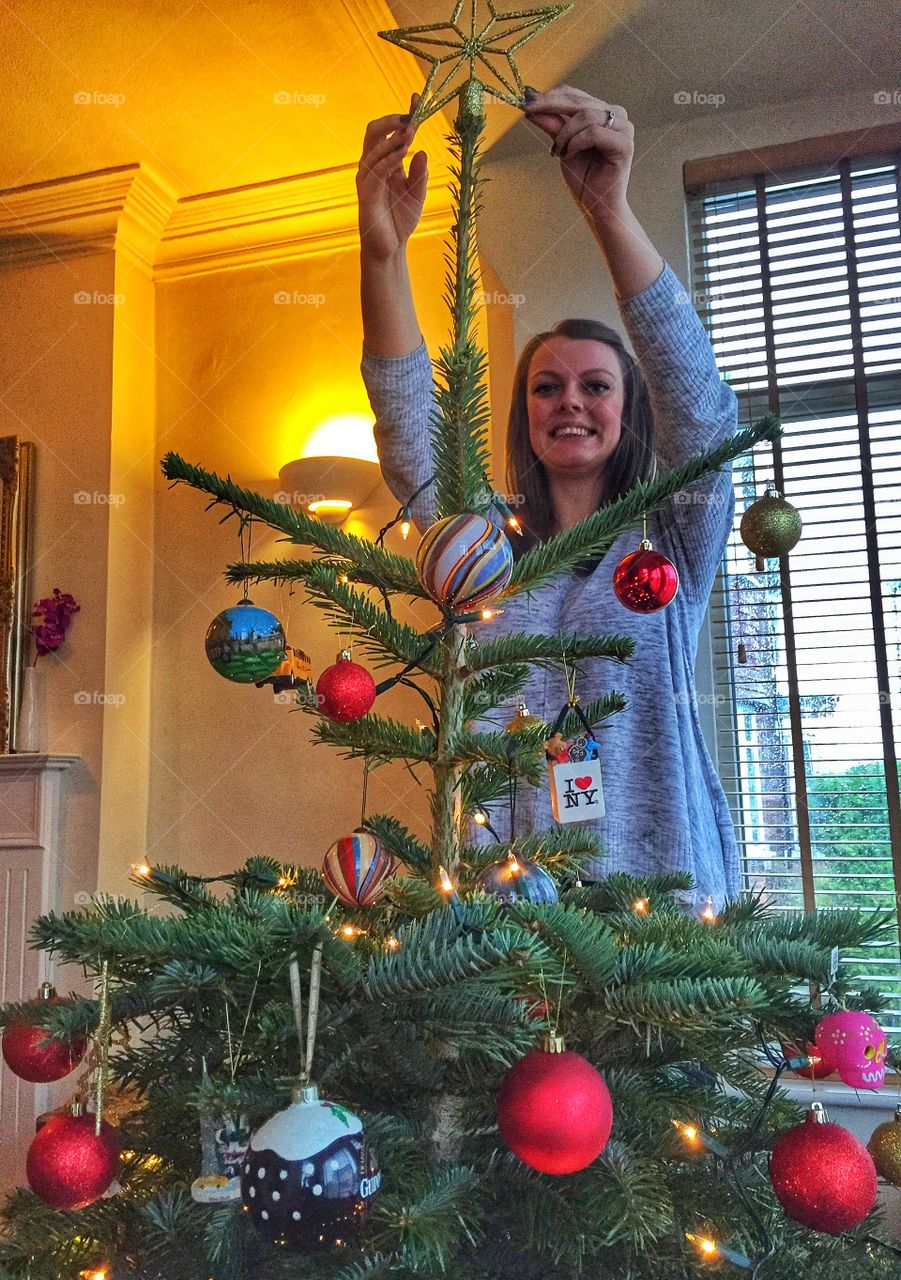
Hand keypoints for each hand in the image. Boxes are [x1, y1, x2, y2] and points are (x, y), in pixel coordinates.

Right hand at [356, 94, 428, 260]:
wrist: (390, 248)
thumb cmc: (400, 221)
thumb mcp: (417, 194)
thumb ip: (420, 174)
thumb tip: (422, 152)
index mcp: (386, 163)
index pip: (392, 133)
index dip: (404, 115)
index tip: (418, 99)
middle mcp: (373, 166)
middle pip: (374, 132)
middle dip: (391, 121)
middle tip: (410, 117)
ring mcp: (367, 178)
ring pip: (374, 147)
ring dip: (393, 138)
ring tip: (411, 131)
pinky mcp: (366, 193)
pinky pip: (376, 170)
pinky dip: (389, 158)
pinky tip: (403, 151)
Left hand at [522, 86, 633, 223]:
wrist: (597, 206)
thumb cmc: (583, 178)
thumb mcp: (562, 146)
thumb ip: (552, 125)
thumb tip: (531, 106)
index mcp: (602, 112)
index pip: (574, 95)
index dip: (549, 96)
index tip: (525, 100)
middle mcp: (616, 115)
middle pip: (579, 101)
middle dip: (550, 104)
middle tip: (528, 109)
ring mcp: (623, 128)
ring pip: (586, 115)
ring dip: (565, 133)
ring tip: (558, 151)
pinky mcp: (624, 144)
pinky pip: (594, 133)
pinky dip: (576, 142)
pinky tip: (569, 154)